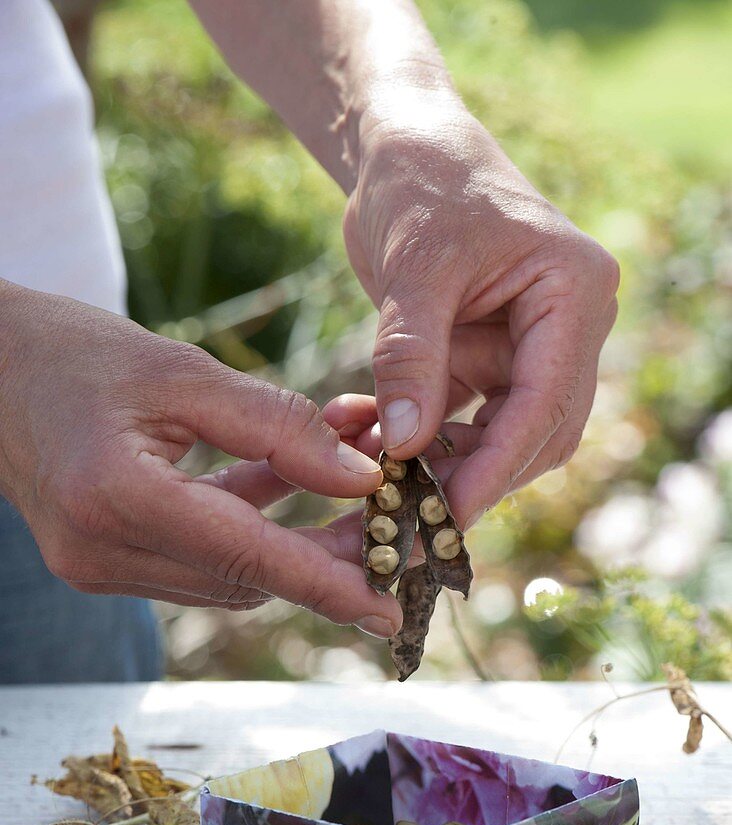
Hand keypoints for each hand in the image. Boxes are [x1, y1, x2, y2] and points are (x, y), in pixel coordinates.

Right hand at [0, 282, 400, 636]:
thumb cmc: (76, 353)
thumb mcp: (183, 371)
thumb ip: (278, 426)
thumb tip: (362, 478)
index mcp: (116, 496)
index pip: (247, 556)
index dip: (328, 585)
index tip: (394, 611)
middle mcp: (101, 550)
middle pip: (244, 575)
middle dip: (325, 559)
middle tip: (395, 534)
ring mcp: (96, 566)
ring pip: (226, 575)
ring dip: (289, 543)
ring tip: (352, 494)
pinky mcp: (101, 562)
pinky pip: (196, 559)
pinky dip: (244, 529)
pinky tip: (280, 485)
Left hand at [343, 98, 619, 525]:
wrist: (402, 147)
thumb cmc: (422, 181)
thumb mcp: (414, 267)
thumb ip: (411, 357)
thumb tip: (405, 452)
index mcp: (573, 295)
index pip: (545, 404)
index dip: (497, 468)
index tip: (448, 516)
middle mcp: (563, 329)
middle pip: (532, 433)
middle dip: (469, 480)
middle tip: (405, 520)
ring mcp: (525, 347)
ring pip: (492, 435)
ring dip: (433, 463)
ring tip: (366, 473)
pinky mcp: (482, 358)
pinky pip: (452, 416)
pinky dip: (409, 433)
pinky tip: (356, 430)